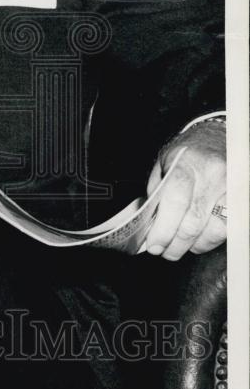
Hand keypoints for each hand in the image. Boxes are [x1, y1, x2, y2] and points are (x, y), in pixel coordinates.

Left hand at [144, 120, 225, 260]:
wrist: (218, 137)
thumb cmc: (188, 152)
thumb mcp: (163, 163)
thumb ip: (156, 192)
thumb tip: (148, 225)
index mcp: (188, 164)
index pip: (175, 202)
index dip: (163, 230)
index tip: (153, 244)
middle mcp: (213, 176)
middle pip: (193, 222)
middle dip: (174, 244)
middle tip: (162, 251)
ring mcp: (232, 188)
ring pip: (213, 231)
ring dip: (192, 246)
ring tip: (178, 245)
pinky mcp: (241, 199)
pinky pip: (228, 230)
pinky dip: (210, 240)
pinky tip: (197, 239)